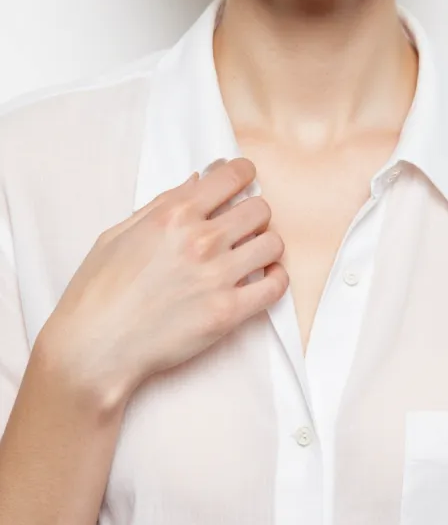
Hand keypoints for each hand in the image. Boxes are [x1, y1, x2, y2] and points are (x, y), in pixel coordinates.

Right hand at [39, 158, 286, 408]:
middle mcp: (200, 239)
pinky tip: (262, 281)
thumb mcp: (118, 233)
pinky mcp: (228, 312)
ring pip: (273, 243)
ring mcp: (217, 276)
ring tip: (251, 255)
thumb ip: (161, 204)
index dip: (243, 174)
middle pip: (260, 208)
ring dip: (265, 246)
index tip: (243, 181)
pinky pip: (275, 286)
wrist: (94, 350)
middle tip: (243, 226)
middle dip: (255, 213)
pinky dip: (276, 280)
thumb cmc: (97, 293)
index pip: (232, 175)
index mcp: (173, 213)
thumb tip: (196, 181)